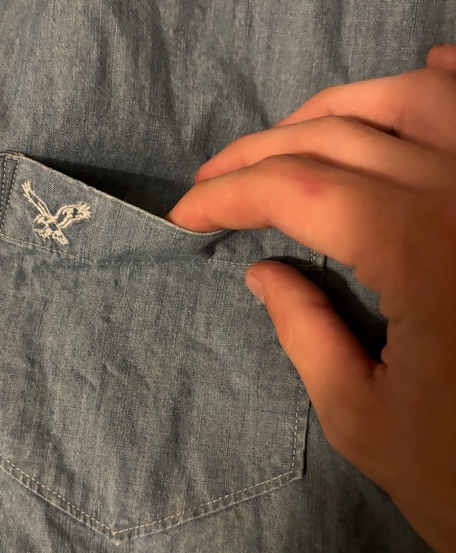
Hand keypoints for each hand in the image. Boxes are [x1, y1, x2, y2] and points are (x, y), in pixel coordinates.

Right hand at [167, 45, 455, 552]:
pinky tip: (416, 75)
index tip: (185, 214)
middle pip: (337, 138)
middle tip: (211, 181)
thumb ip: (302, 330)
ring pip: (404, 103)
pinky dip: (441, 86)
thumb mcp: (360, 415)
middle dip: (257, 155)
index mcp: (422, 253)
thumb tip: (261, 271)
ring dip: (328, 113)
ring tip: (279, 142)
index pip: (297, 190)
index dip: (229, 196)